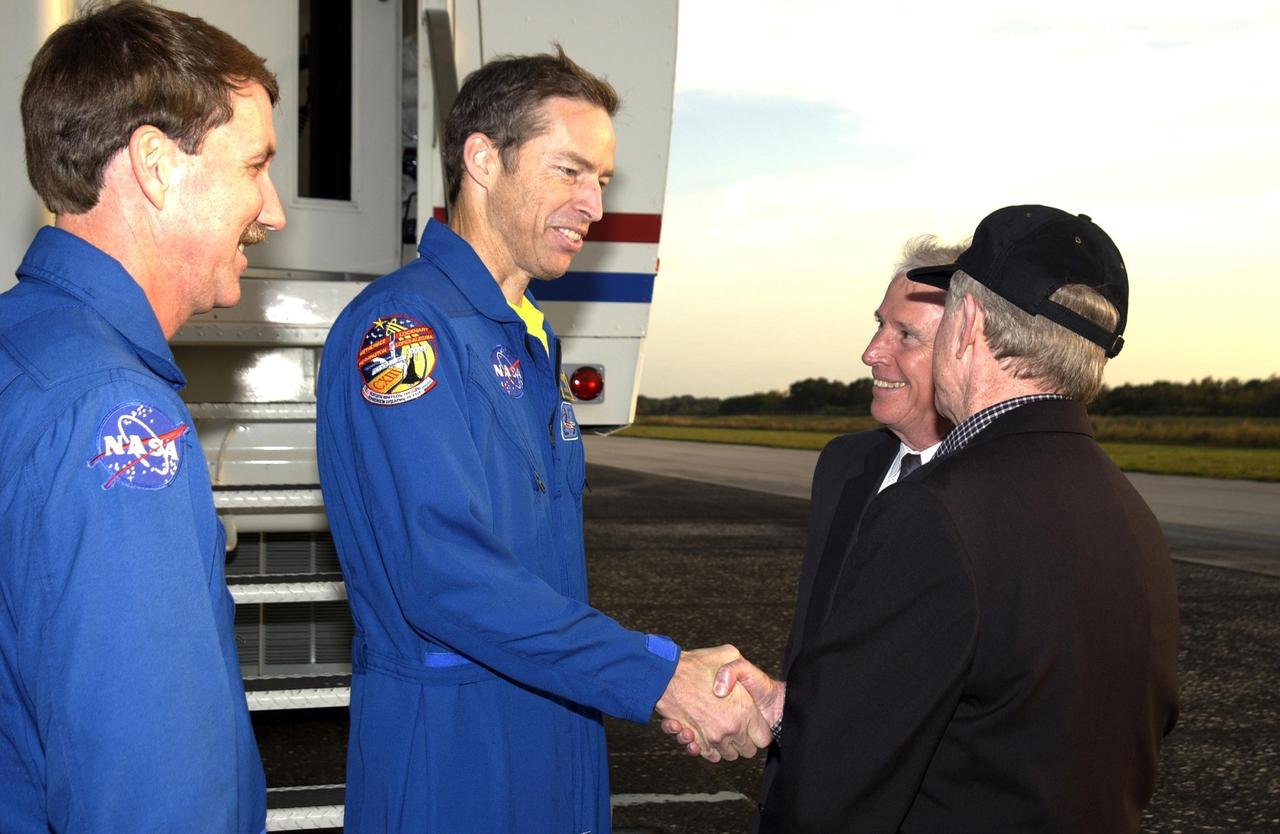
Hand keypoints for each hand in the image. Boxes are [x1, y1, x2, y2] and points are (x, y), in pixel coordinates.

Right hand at [654, 645, 772, 761]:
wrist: (666, 676)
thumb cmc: (695, 665)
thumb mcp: (729, 654)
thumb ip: (740, 666)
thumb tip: (740, 677)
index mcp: (745, 710)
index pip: (763, 738)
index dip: (758, 731)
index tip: (752, 725)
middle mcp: (731, 727)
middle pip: (747, 750)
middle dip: (743, 741)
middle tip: (736, 727)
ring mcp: (714, 737)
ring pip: (728, 755)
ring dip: (725, 745)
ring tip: (719, 730)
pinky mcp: (697, 741)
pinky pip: (710, 756)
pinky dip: (708, 750)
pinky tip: (705, 735)